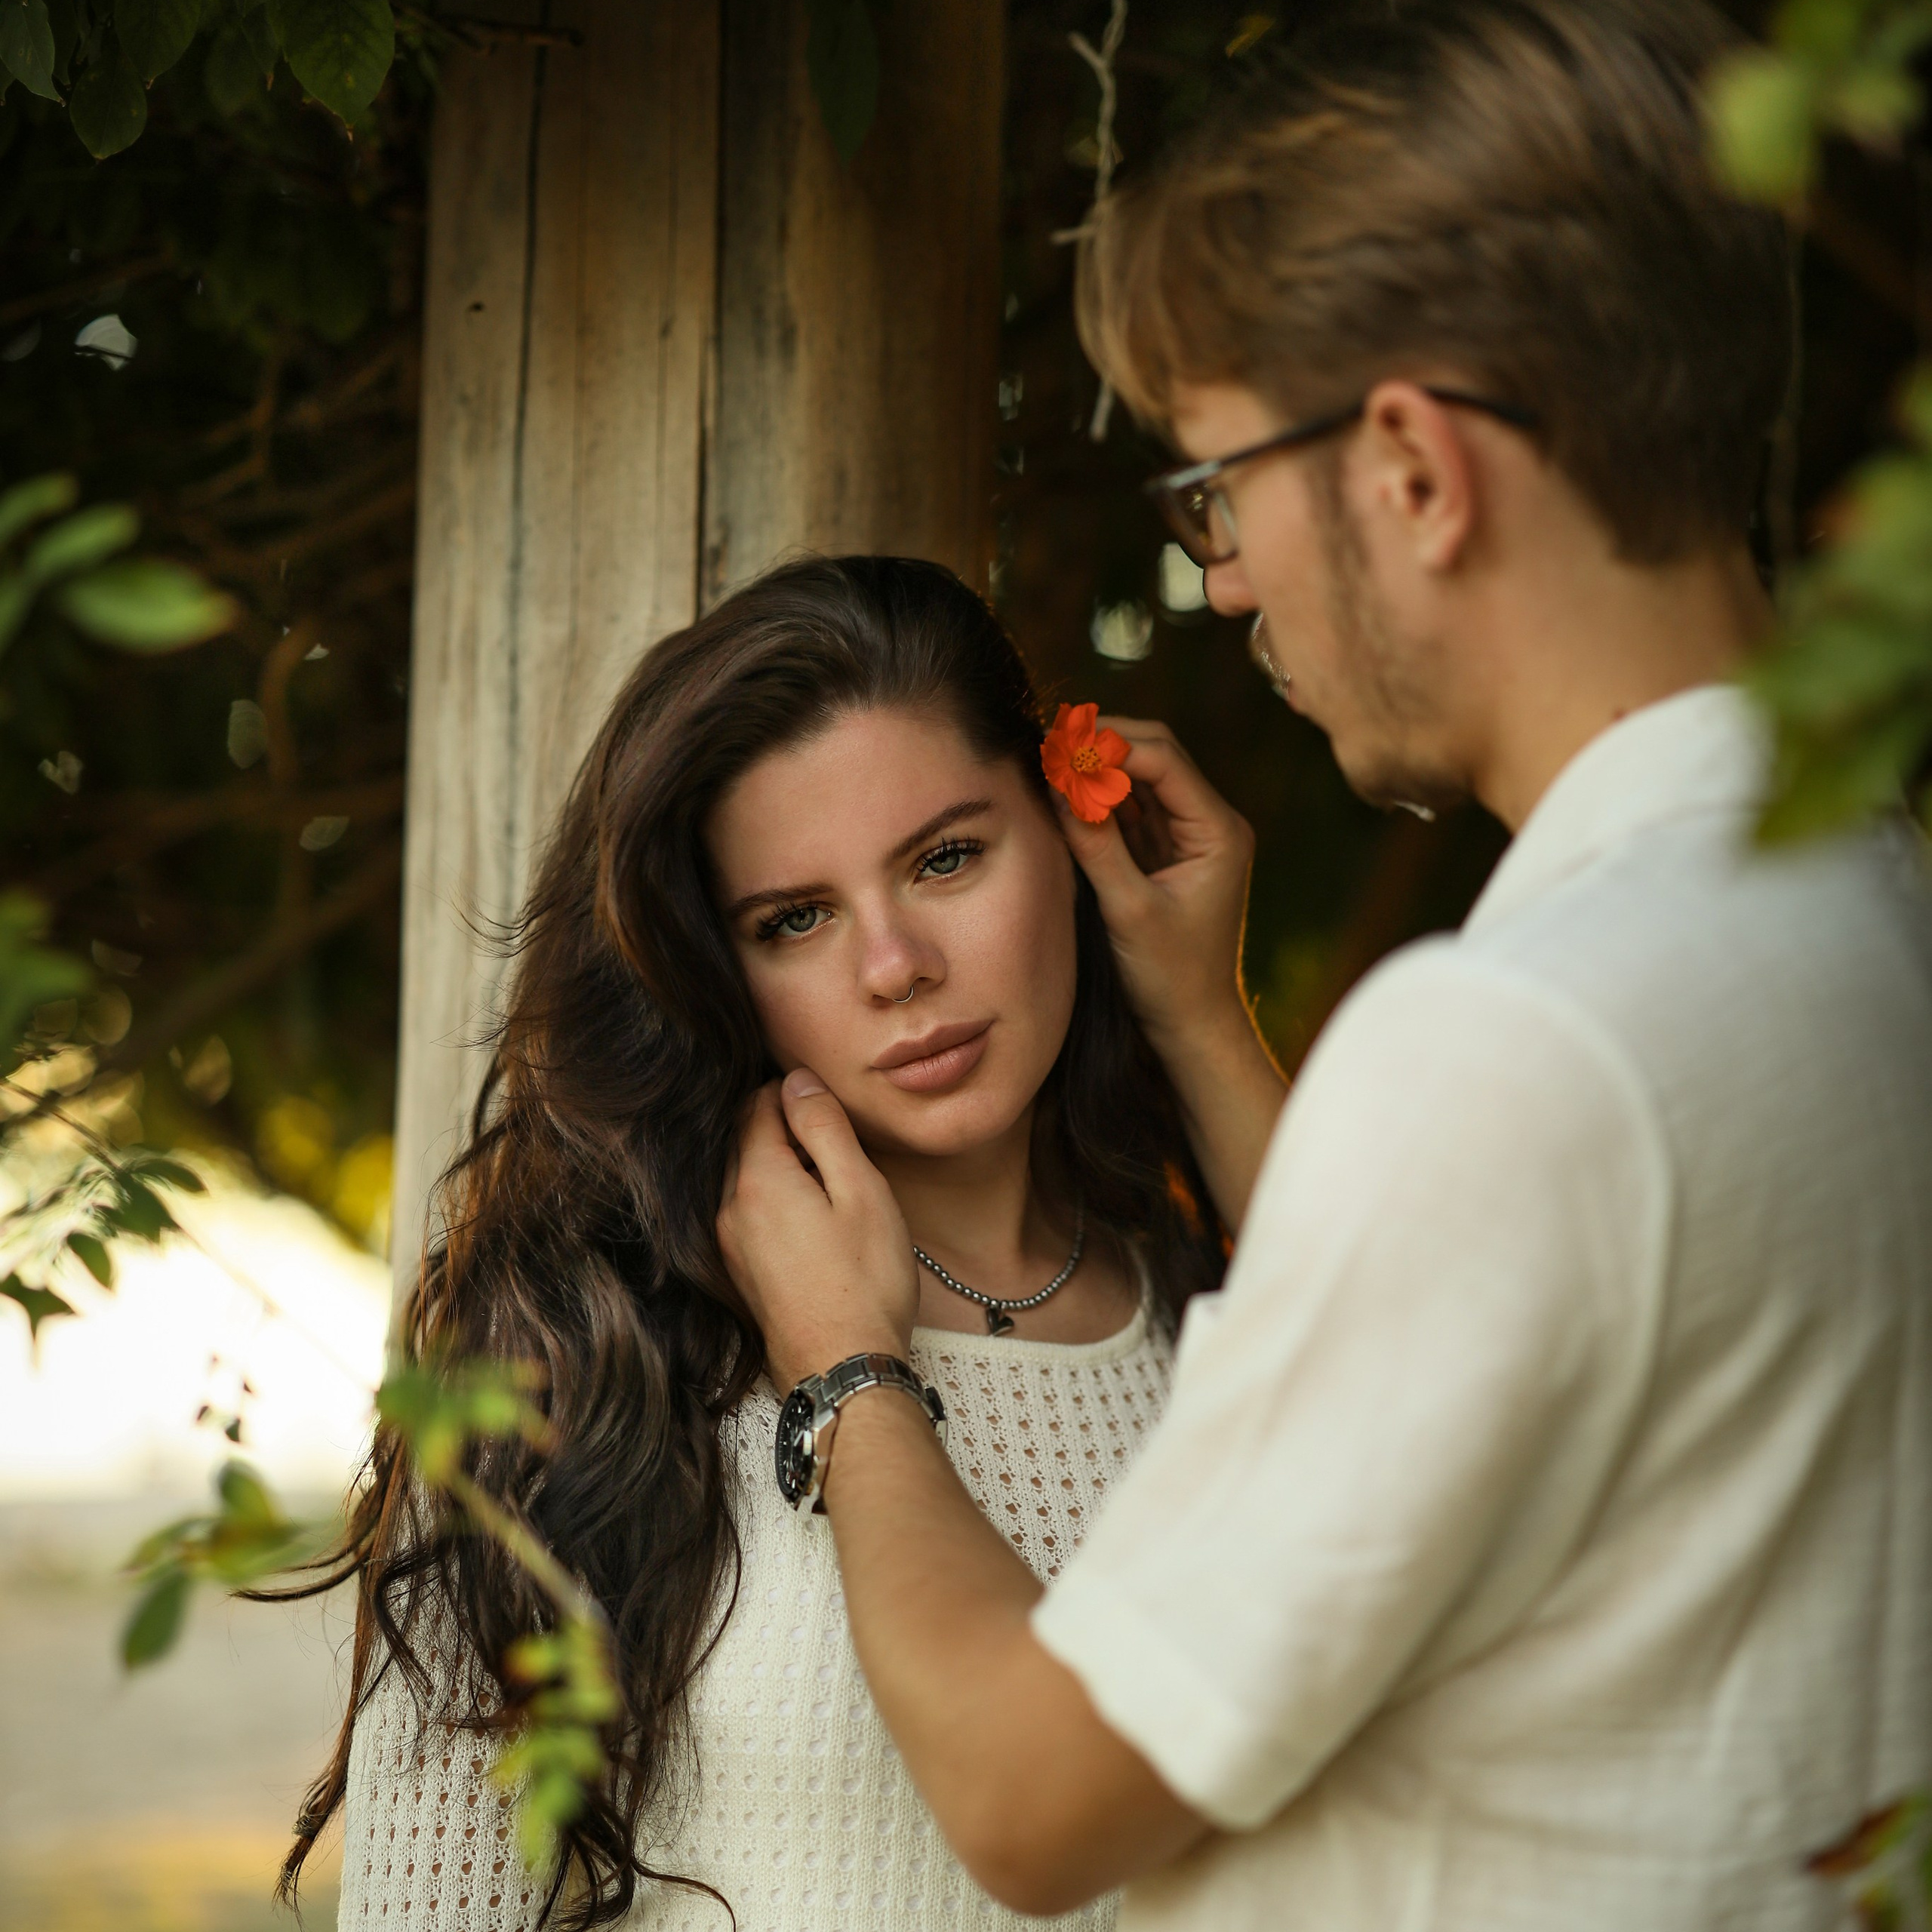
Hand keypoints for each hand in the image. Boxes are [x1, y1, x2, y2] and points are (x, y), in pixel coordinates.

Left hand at [716, 1070, 919, 1392]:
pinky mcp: (739, 1271)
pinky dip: (770, 1194)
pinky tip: (809, 1213)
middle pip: (741, 1138)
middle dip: (779, 1122)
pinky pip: (744, 1210)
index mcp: (756, 1180)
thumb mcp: (860, 1191)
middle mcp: (728, 1208)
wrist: (843, 1367)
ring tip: (826, 1173)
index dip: (791, 1091)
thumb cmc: (864, 1280)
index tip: (824, 1098)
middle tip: (829, 1130)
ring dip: (776, 1160)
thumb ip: (825, 1128)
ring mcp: (729, 1243)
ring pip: (741, 1175)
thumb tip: (798, 1081)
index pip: (756, 1105)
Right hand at [1055, 717, 1256, 1050]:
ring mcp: (1187, 835)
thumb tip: (1061, 786)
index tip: (1061, 746)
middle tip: (1047, 744)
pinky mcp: (1165, 851)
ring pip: (1139, 777)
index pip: (1165, 759)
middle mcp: (1210, 824)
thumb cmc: (1170, 976)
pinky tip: (1062, 793)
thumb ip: (1096, 846)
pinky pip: (1129, 807)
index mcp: (1219, 832)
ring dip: (1096, 768)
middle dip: (1102, 746)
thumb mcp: (1128, 911)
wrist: (1191, 1023)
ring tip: (1047, 762)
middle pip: (1155, 755)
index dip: (1111, 745)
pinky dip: (1097, 797)